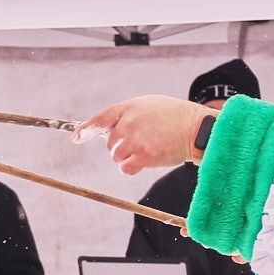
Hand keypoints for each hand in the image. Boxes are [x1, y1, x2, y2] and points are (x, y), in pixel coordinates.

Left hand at [78, 96, 210, 176]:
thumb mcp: (150, 105)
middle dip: (120, 146)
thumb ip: (130, 115)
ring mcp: (136, 139)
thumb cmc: (175, 116)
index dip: (85, 129)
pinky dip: (131, 168)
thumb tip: (112, 129)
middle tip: (141, 143)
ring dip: (128, 157)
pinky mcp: (144, 156)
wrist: (197, 128)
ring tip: (148, 149)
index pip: (101, 118)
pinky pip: (125, 168)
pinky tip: (144, 162)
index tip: (76, 138)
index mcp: (129, 107)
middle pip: (110, 143)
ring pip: (117, 157)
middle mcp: (129, 123)